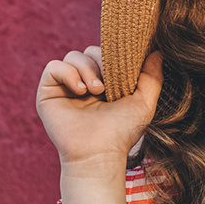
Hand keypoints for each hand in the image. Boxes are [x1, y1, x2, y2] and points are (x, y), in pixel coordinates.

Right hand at [37, 45, 161, 165]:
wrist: (99, 152)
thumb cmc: (122, 132)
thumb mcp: (144, 102)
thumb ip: (151, 77)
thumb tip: (156, 52)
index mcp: (104, 83)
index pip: (106, 54)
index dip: (114, 56)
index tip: (124, 70)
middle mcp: (84, 83)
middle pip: (89, 51)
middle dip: (101, 61)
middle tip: (108, 85)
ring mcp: (65, 88)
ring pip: (72, 56)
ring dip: (87, 68)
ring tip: (96, 91)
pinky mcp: (48, 93)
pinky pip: (53, 66)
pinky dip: (68, 73)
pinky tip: (81, 91)